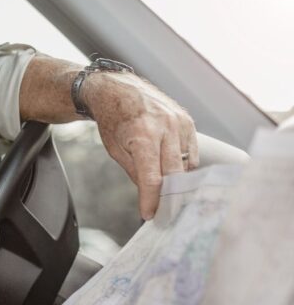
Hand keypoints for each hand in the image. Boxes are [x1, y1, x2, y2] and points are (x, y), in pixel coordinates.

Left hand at [84, 71, 197, 219]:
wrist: (118, 89)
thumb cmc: (113, 119)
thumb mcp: (116, 149)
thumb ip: (136, 172)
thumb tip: (151, 196)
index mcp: (143, 135)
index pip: (152, 177)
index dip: (151, 199)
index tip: (150, 215)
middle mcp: (166, 128)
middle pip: (175, 173)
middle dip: (169, 196)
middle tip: (164, 212)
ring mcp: (180, 123)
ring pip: (187, 164)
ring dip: (179, 181)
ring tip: (170, 195)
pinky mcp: (188, 121)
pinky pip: (192, 152)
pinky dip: (184, 165)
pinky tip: (175, 172)